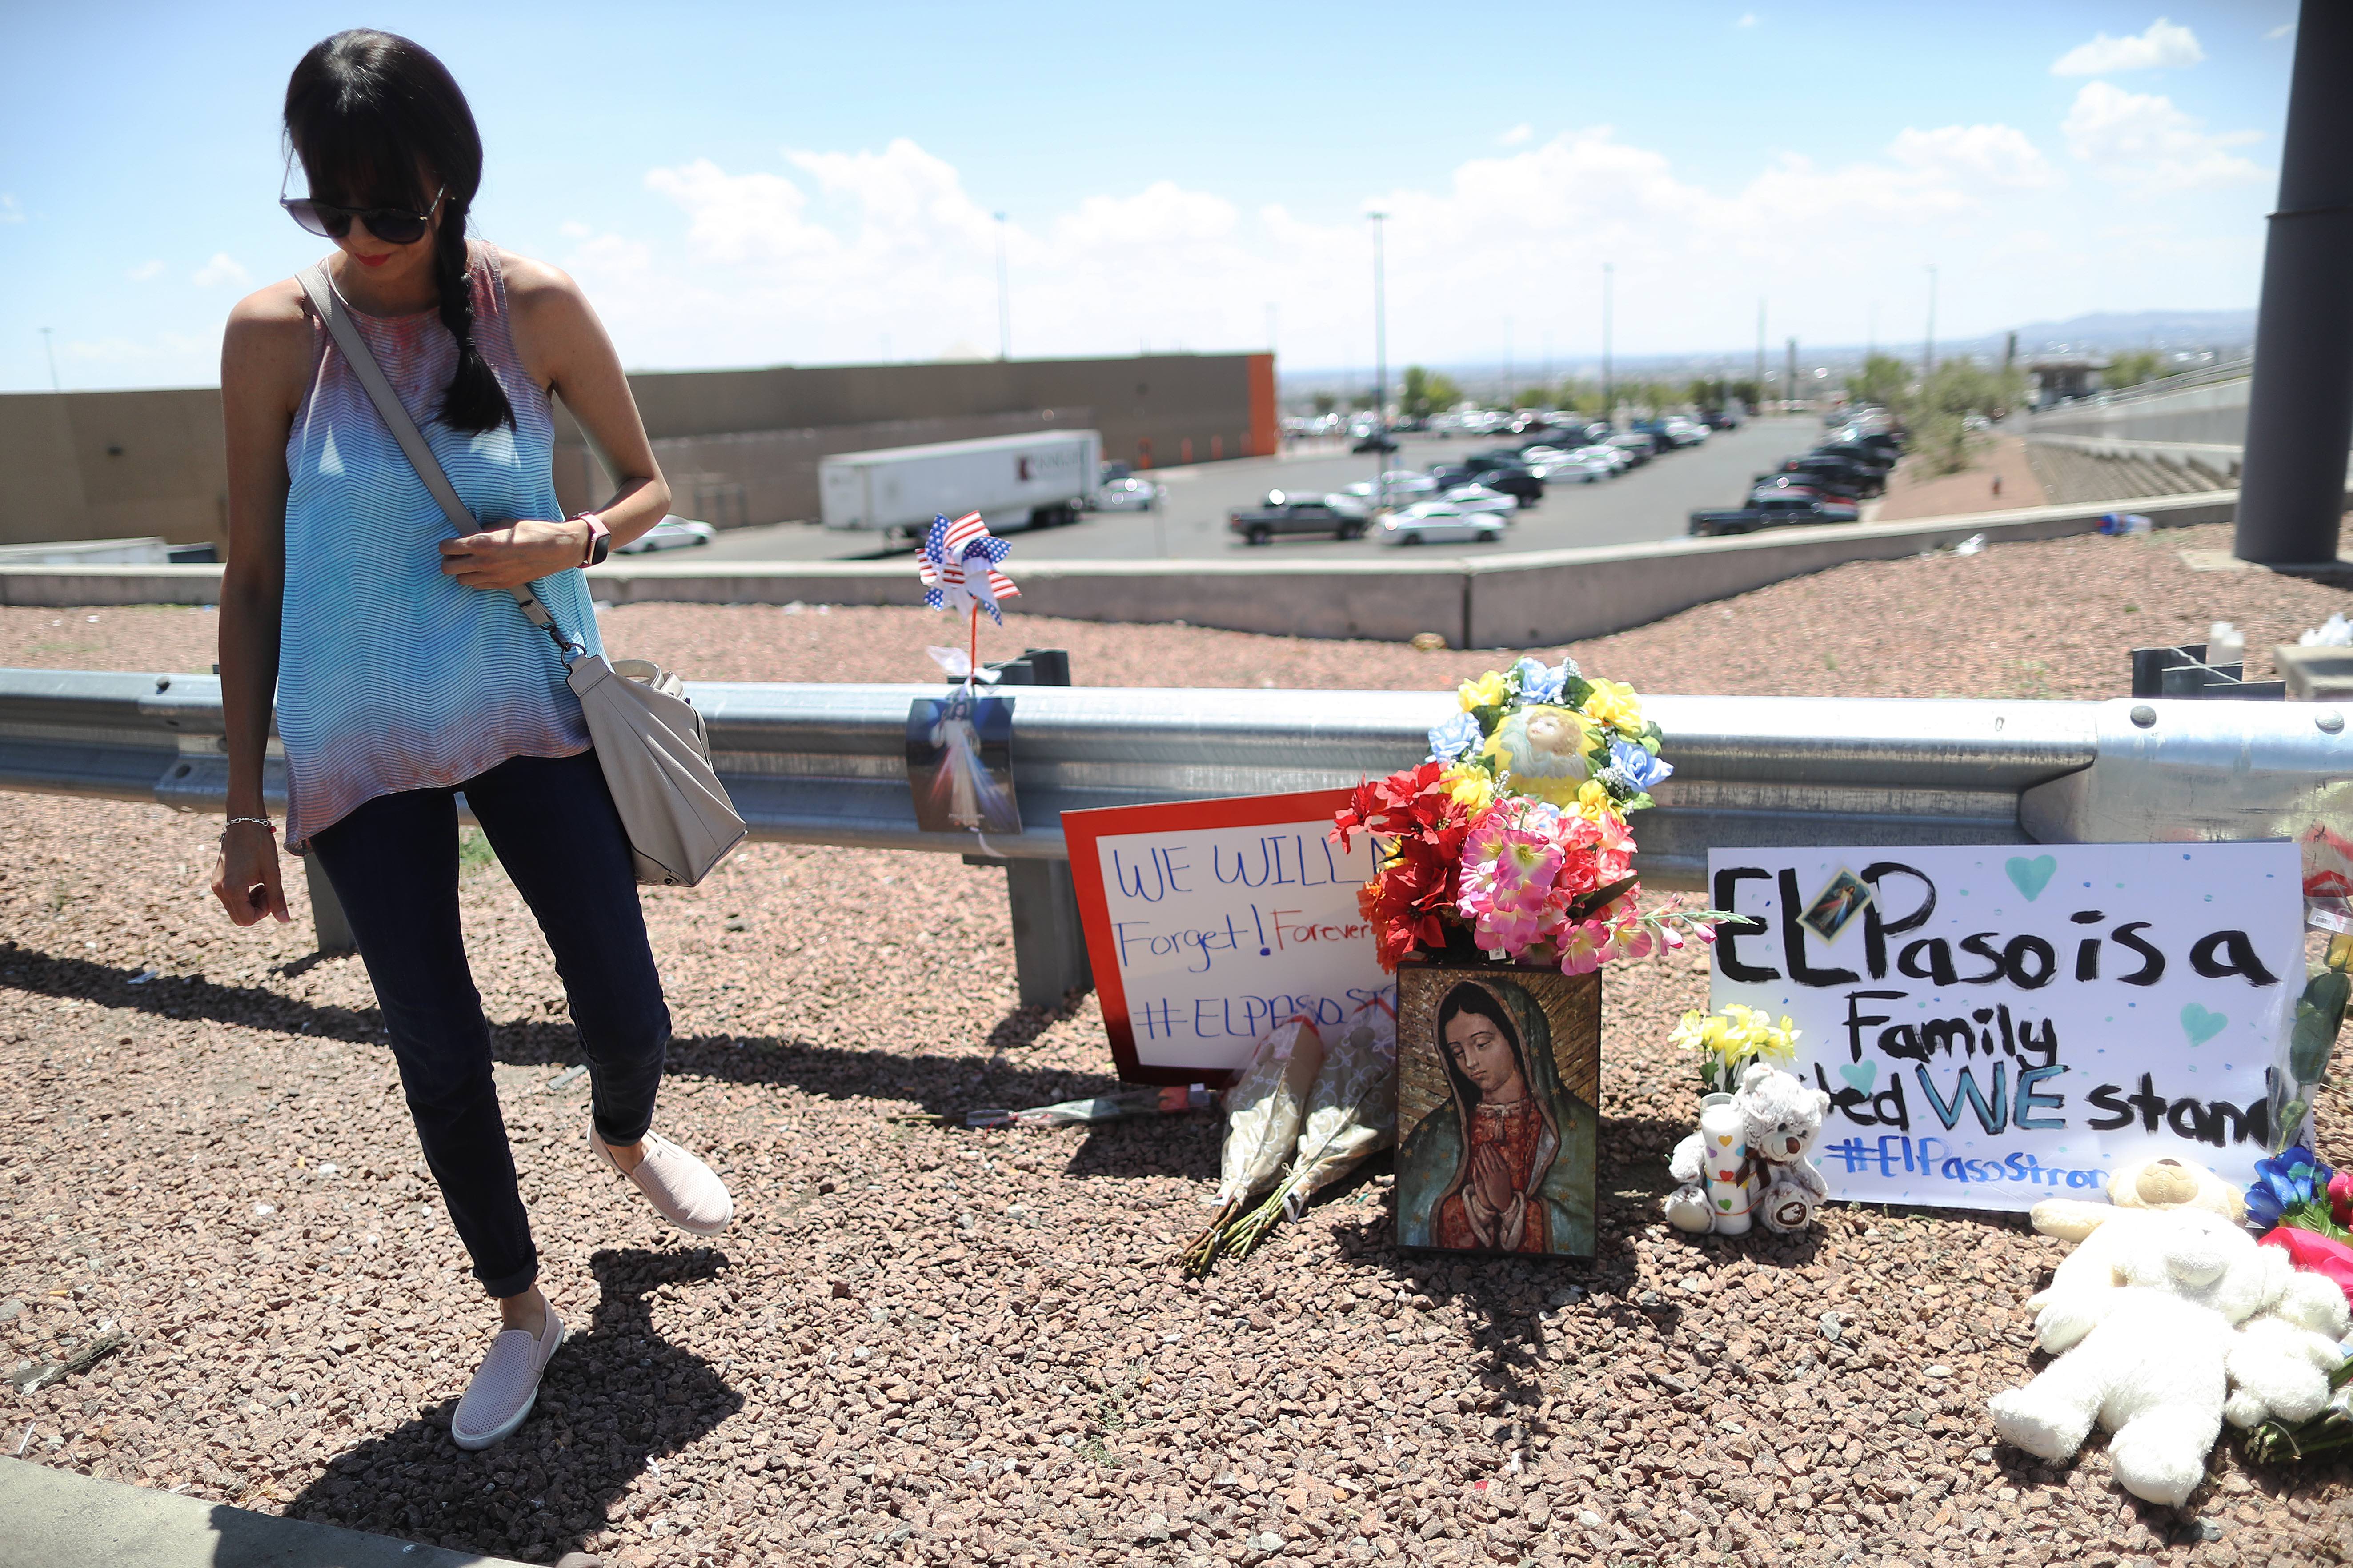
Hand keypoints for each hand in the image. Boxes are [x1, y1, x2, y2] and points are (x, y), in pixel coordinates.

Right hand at [211, 823, 290, 926]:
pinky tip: (253, 880)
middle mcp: (219, 889)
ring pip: (235, 908)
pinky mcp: (217, 880)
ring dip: (251, 902)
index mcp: (232, 889)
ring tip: (262, 883)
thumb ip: (277, 899)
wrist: (244, 824)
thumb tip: (285, 921)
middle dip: (257, 908)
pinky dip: (244, 895)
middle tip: (268, 890)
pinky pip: (231, 898)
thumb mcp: (272, 873)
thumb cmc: (260, 846)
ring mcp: (216, 885)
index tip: (271, 894)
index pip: (247, 919)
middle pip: (240, 917)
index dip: (263, 912)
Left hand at [439, 518, 586, 590]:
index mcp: (483, 543)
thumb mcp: (506, 524)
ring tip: (469, 564)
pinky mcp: (503, 585)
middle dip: (448, 561)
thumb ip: (486, 531)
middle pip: (448, 569)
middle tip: (455, 555)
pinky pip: (478, 586)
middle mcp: (485, 562)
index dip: (445, 545)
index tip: (449, 543)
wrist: (557, 549)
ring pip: (461, 581)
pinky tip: (483, 571)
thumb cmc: (533, 532)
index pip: (448, 548)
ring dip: (461, 572)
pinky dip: (476, 579)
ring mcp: (493, 576)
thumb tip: (473, 533)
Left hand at [1471, 1145, 1516, 1215]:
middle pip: (1492, 1159)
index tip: (1489, 1145)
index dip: (1493, 1151)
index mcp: (1505, 1171)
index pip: (1498, 1158)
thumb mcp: (1506, 1179)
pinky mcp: (1488, 1182)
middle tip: (1483, 1143)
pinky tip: (1476, 1158)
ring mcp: (1494, 1177)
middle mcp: (1500, 1173)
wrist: (1504, 1202)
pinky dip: (1479, 1164)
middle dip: (1487, 1150)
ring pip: (1487, 1163)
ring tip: (1480, 1148)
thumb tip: (1502, 1163)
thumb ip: (1503, 1171)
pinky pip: (1483, 1171)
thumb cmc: (1504, 1190)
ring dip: (1483, 1155)